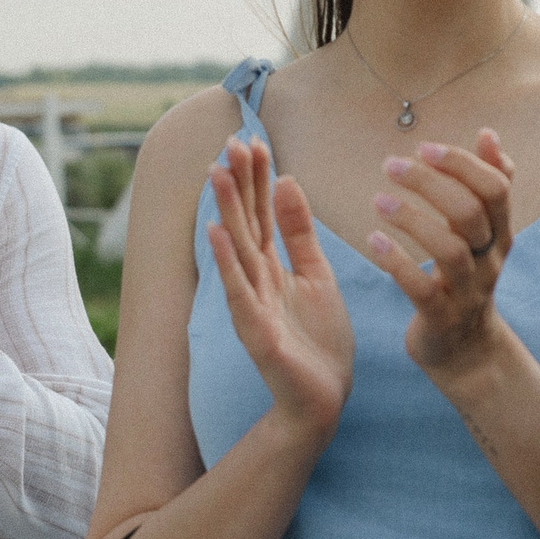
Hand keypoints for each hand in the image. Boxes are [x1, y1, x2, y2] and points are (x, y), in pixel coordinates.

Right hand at [207, 138, 352, 437]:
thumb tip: (287, 182)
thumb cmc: (318, 341)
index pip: (262, 212)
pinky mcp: (256, 331)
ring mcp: (252, 304)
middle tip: (231, 141)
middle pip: (245, 222)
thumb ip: (300, 233)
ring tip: (218, 173)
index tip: (254, 139)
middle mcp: (256, 280)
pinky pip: (239, 290)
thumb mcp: (317, 275)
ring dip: (226, 211)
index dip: (258, 177)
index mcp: (273, 266)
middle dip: (238, 183)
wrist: (322, 400)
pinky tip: (217, 233)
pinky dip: (227, 261)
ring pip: (238, 249)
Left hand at [366, 132, 515, 389]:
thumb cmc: (466, 279)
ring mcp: (467, 292)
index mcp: (499, 234)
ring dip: (412, 219)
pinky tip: (373, 241)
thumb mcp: (483, 233)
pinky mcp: (441, 318)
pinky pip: (423, 289)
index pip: (495, 189)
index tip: (424, 147)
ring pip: (449, 250)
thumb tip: (490, 135)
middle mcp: (489, 261)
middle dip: (431, 183)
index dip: (462, 163)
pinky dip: (398, 263)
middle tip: (391, 165)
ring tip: (378, 200)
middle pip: (471, 213)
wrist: (466, 351)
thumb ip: (488, 185)